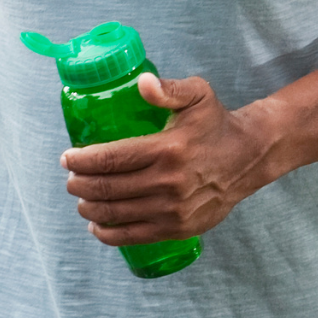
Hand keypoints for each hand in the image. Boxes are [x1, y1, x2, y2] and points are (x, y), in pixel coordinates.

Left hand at [61, 74, 279, 244]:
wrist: (251, 158)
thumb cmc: (217, 124)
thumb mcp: (198, 95)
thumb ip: (169, 89)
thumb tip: (142, 82)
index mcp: (167, 150)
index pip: (111, 159)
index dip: (81, 161)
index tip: (67, 159)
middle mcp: (168, 183)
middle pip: (108, 188)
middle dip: (80, 185)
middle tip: (70, 180)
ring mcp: (173, 210)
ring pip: (117, 214)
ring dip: (90, 208)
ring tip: (81, 199)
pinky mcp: (179, 228)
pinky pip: (135, 236)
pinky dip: (109, 234)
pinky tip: (96, 226)